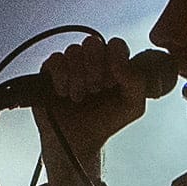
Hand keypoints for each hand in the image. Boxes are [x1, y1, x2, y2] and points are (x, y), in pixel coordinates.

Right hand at [31, 36, 153, 171]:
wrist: (79, 142)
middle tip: (95, 89)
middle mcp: (91, 60)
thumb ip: (137, 81)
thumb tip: (121, 63)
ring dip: (78, 78)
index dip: (114, 60)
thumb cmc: (105, 122)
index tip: (113, 83)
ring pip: (74, 51)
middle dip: (95, 68)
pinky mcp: (49, 72)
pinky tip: (64, 93)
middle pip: (93, 42)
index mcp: (113, 62)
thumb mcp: (133, 105)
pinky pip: (55, 60)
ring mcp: (69, 64)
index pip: (115, 44)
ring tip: (79, 97)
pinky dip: (61, 78)